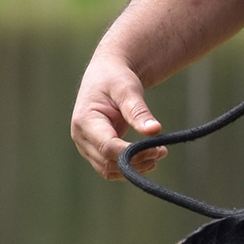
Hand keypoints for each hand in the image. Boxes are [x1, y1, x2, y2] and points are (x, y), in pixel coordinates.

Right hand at [70, 54, 164, 178]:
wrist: (106, 74)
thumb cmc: (115, 78)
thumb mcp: (128, 89)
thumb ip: (138, 111)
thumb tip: (155, 130)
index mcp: (85, 120)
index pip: (108, 147)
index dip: (132, 154)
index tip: (157, 149)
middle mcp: (81, 137)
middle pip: (108, 162)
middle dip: (136, 161)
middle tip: (162, 151)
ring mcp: (86, 145)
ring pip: (108, 170)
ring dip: (134, 167)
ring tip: (157, 154)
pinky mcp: (95, 150)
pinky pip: (110, 167)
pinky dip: (129, 167)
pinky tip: (148, 159)